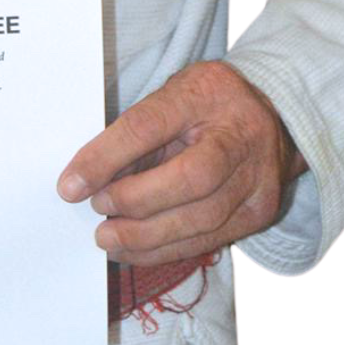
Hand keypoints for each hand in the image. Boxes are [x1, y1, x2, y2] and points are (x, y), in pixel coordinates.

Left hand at [56, 60, 306, 266]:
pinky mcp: (258, 212)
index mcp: (207, 94)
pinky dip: (164, 250)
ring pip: (200, 219)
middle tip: (97, 210)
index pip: (149, 125)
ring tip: (108, 238)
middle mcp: (240, 137)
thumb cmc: (208, 104)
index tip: (70, 185)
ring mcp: (256, 178)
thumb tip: (87, 178)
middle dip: (135, 201)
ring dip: (145, 236)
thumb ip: (135, 134)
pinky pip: (207, 240)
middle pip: (189, 178)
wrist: (273, 117)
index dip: (106, 157)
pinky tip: (134, 250)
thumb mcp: (171, 97)